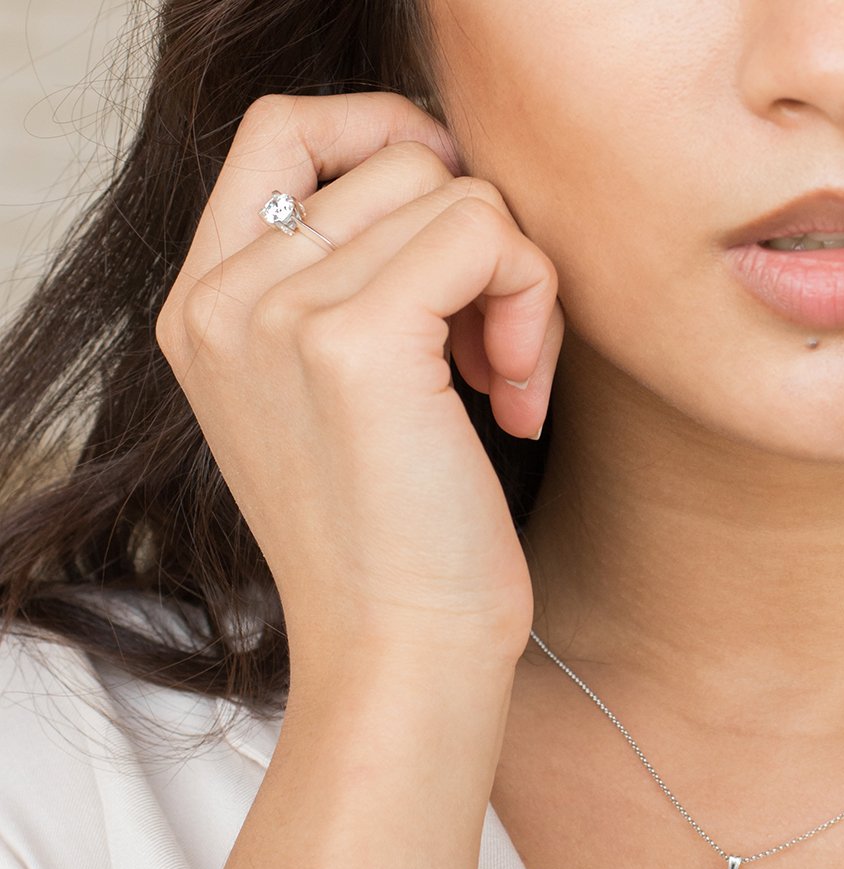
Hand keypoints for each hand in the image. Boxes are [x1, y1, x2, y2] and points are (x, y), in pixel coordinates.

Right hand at [154, 91, 563, 668]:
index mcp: (205, 308)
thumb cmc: (393, 540)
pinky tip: (517, 396)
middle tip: (495, 349)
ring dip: (515, 280)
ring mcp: (276, 315)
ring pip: (450, 193)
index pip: (283, 131)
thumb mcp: (340, 398)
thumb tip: (449, 182)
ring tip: (506, 381)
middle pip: (393, 162)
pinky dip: (531, 301)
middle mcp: (223, 300)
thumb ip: (352, 284)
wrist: (398, 654)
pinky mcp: (354, 343)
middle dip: (479, 243)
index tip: (460, 230)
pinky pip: (483, 233)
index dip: (389, 143)